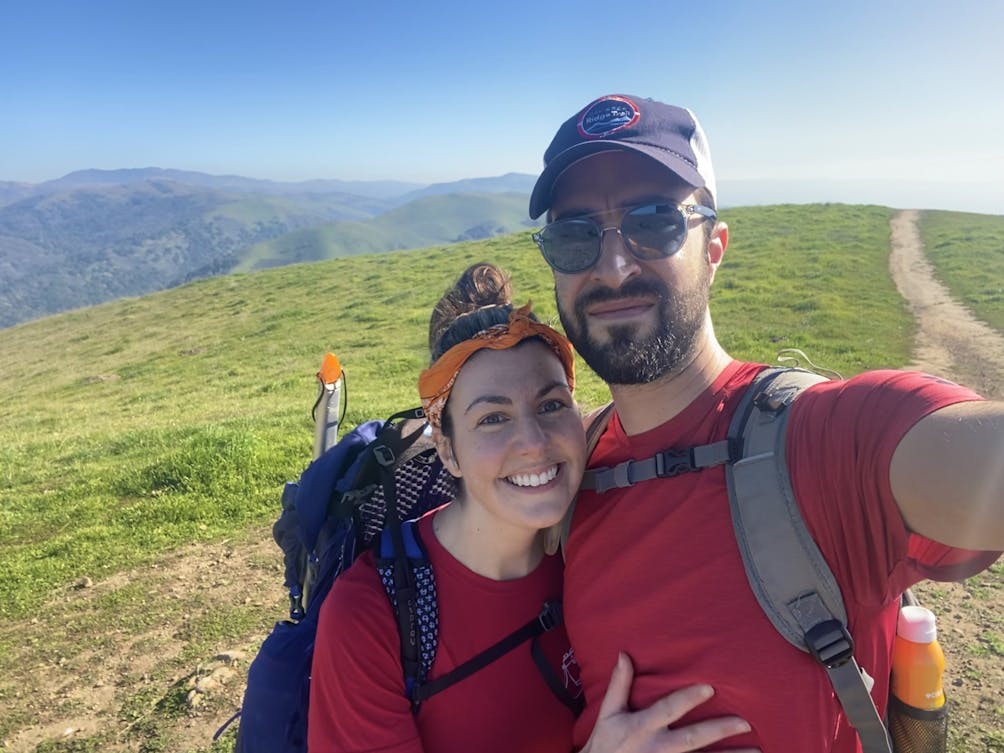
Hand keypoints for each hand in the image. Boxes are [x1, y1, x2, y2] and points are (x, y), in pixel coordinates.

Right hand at [579, 653, 758, 752]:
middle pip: (693, 739)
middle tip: (744, 723)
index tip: (709, 689)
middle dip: (718, 731)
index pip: (668, 710)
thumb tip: (624, 655)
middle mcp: (657, 747)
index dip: (687, 700)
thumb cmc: (605, 742)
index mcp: (642, 727)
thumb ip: (619, 684)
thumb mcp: (608, 712)